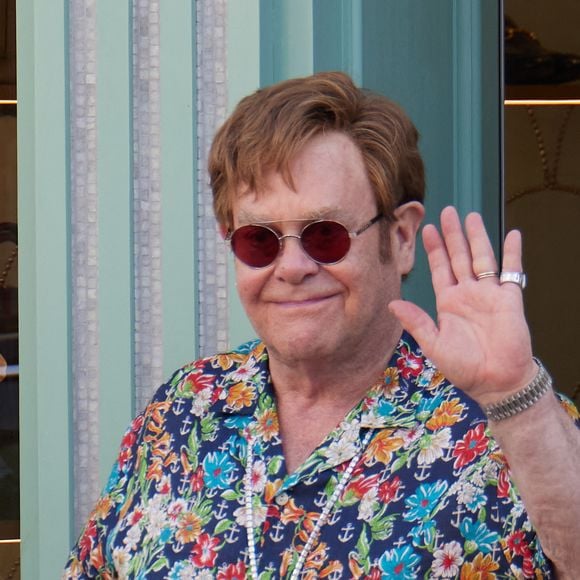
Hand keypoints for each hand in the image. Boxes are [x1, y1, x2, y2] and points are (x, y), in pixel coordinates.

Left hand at [389, 206, 536, 405]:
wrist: (496, 382)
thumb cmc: (464, 367)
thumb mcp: (433, 344)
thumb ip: (416, 321)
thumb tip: (392, 303)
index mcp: (448, 302)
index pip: (440, 269)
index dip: (434, 249)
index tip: (426, 229)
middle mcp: (468, 294)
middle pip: (459, 257)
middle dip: (453, 235)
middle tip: (447, 211)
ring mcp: (490, 294)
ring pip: (482, 258)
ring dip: (477, 237)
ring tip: (470, 216)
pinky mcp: (511, 299)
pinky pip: (513, 271)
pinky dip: (513, 253)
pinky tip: (512, 234)